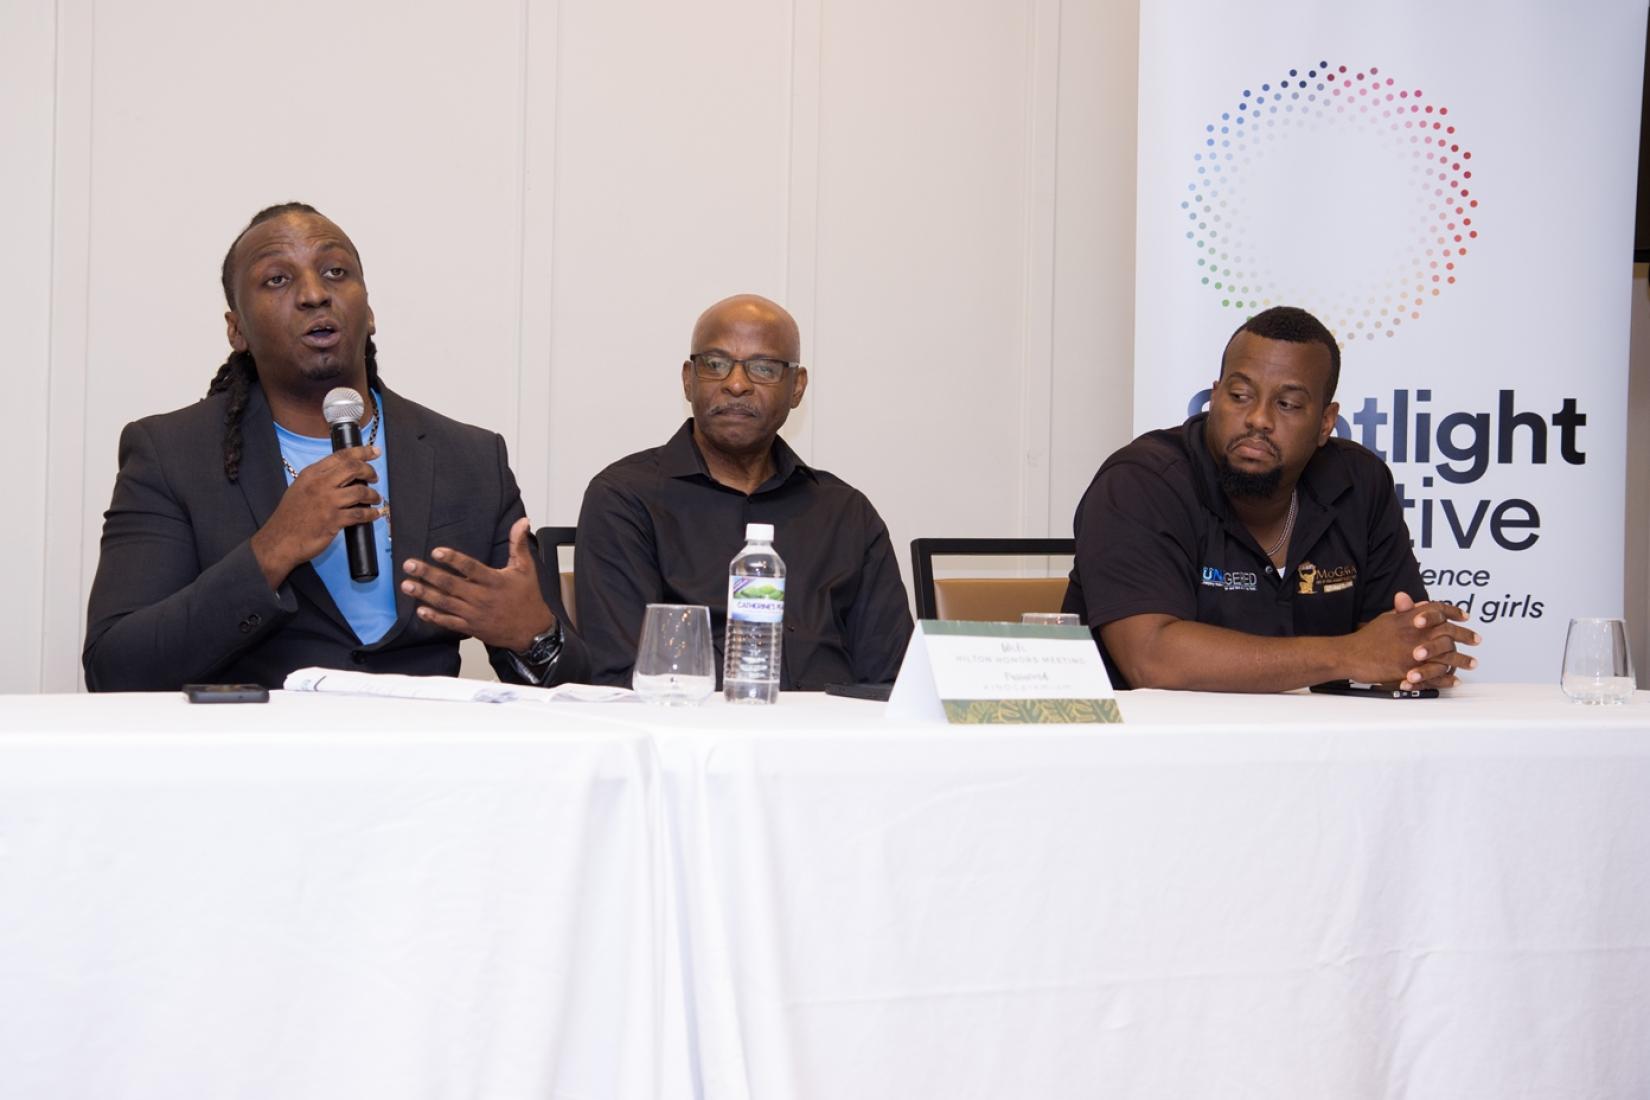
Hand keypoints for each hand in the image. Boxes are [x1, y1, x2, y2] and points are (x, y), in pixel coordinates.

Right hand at [250, 445, 381, 589]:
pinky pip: (360, 514)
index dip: (362, 452)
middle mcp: (320, 485)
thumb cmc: (289, 516)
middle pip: (353, 468)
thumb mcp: (300, 488)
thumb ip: (320, 478)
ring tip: (375, 498)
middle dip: (369, 471)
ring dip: (373, 495)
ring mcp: (327, 503)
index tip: (374, 451)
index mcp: (311, 474)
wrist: (279, 540)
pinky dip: (371, 514)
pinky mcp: (333, 521)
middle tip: (374, 477)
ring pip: (360, 491)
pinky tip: (374, 514)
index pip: (341, 456)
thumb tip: (344, 473)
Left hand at [400, 517, 553, 651]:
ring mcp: (475, 614)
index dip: (453, 560)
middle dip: (428, 574)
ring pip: (445, 602)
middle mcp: (482, 597)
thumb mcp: (526, 568)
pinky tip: (420, 610)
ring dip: (424, 594)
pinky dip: (434, 617)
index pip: (470, 568)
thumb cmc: (528, 597)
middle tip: (409, 565)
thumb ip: (518, 544)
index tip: (436, 552)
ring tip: (407, 585)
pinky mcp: (471, 627)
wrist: (532, 630)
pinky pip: (449, 622)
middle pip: (451, 584)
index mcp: (494, 581)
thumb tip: (522, 521)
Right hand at [1346, 591, 1479, 687]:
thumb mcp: (1386, 619)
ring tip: (1472, 664)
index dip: (1453, 612)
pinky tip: (1455, 680)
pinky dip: (1446, 678)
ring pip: (1445, 655)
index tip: (1465, 616)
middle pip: (1447, 632)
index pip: (1436, 610)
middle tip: (1477, 640)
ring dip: (1462, 660)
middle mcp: (1412, 632)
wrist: (1348, 655)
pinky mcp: (1407, 669)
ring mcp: (1411, 651)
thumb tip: (1422, 603)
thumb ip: (1406, 612)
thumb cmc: (1366, 638)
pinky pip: (1433, 674)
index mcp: (1408, 618)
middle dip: (1465, 636)